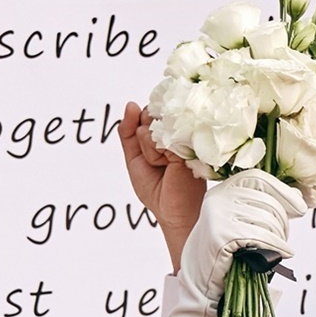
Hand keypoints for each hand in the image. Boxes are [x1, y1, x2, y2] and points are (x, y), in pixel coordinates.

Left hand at [120, 102, 204, 269]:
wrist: (171, 211)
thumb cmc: (155, 188)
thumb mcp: (134, 158)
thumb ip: (128, 132)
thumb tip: (130, 105)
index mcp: (166, 132)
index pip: (146, 112)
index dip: (139, 126)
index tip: (146, 150)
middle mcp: (176, 130)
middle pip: (149, 114)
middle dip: (142, 137)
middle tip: (154, 160)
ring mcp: (184, 135)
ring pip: (152, 126)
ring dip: (148, 148)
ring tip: (162, 165)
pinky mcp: (187, 143)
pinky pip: (158, 137)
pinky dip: (154, 154)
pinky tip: (167, 165)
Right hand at [181, 170, 303, 301]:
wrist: (200, 282)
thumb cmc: (225, 253)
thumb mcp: (242, 223)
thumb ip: (263, 207)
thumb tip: (297, 196)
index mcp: (222, 190)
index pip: (258, 179)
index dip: (282, 191)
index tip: (299, 208)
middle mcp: (217, 198)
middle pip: (267, 201)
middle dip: (283, 222)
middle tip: (285, 238)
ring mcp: (217, 215)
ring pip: (266, 219)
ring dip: (280, 237)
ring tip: (280, 249)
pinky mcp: (220, 235)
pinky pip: (261, 236)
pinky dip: (277, 246)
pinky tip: (282, 254)